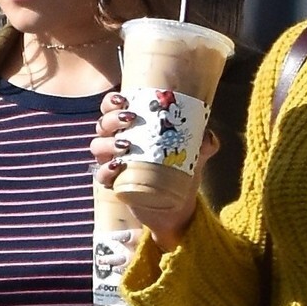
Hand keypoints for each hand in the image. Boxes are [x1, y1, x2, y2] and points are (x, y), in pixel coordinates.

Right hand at [91, 92, 217, 247]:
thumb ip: (204, 145)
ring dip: (107, 142)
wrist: (176, 206)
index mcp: (131, 129)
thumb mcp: (194, 157)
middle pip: (102, 124)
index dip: (112, 101)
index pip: (112, 108)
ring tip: (125, 144)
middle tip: (130, 118)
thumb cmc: (179, 173)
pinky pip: (101, 175)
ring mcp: (112, 162)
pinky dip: (106, 169)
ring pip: (97, 146)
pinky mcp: (113, 184)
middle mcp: (116, 142)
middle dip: (111, 118)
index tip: (124, 99)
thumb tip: (209, 136)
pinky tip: (118, 166)